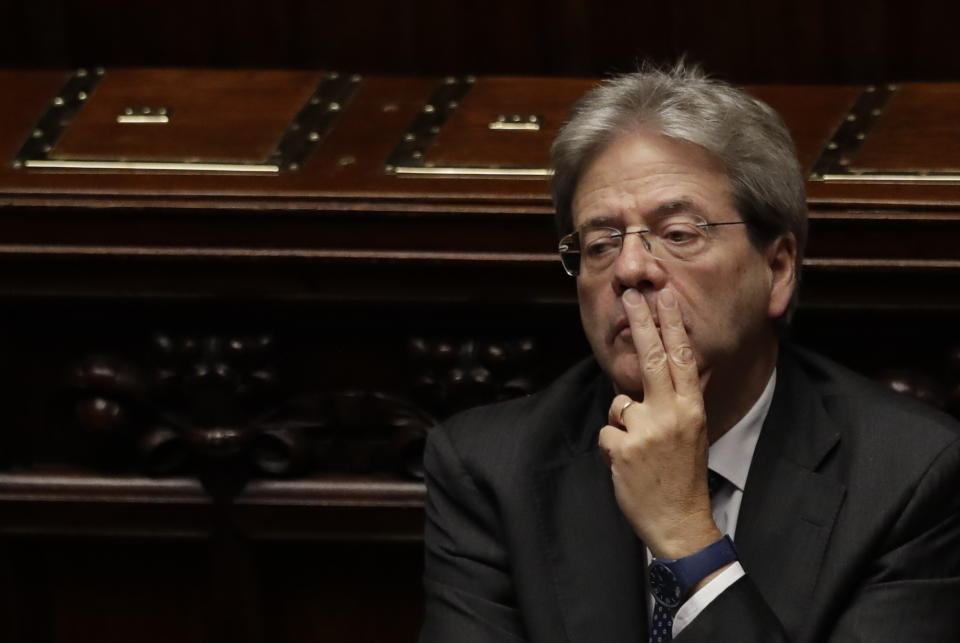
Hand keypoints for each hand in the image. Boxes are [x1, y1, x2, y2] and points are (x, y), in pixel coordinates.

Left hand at [598, 287, 720, 558]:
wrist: (679, 521)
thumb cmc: (681, 474)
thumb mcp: (691, 432)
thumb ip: (674, 403)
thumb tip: (653, 377)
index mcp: (692, 409)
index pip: (682, 358)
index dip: (671, 325)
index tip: (662, 298)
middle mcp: (672, 415)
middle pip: (652, 359)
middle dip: (640, 323)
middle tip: (629, 295)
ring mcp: (647, 431)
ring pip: (620, 405)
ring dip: (623, 426)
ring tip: (640, 453)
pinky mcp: (624, 448)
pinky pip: (607, 432)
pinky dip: (612, 448)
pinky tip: (628, 465)